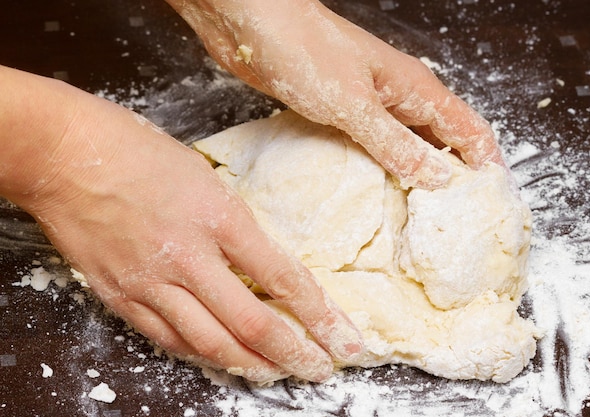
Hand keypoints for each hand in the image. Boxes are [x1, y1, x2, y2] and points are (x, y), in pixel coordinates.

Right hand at [2, 69, 362, 382]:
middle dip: (295, 354)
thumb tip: (260, 265)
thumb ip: (234, 225)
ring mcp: (151, 282)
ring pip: (211, 344)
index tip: (345, 339)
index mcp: (218, 217)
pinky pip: (170, 340)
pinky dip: (203, 355)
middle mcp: (188, 257)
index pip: (284, 278)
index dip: (321, 316)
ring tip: (279, 373)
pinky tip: (225, 361)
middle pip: (252, 325)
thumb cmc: (138, 151)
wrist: (65, 155)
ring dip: (253, 366)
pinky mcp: (121, 296)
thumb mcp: (205, 177)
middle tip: (321, 370)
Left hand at [166, 0, 505, 188]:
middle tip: (453, 223)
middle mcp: (397, 97)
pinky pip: (369, 148)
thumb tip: (439, 179)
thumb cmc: (303, 49)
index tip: (491, 207)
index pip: (469, 130)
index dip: (486, 166)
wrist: (249, 22)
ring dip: (412, 178)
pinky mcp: (339, 113)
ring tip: (416, 221)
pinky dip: (377, 172)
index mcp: (414, 88)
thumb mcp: (354, 105)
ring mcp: (368, 105)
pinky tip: (372, 197)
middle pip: (441, 141)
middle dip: (451, 179)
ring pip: (405, 147)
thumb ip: (395, 143)